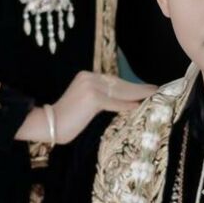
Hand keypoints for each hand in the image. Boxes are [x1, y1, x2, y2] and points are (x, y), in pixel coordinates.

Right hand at [15, 72, 157, 144]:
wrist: (47, 125)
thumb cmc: (65, 121)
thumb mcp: (84, 106)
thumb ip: (100, 100)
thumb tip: (123, 105)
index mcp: (87, 77)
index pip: (114, 82)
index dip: (131, 86)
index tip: (146, 89)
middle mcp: (90, 77)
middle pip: (120, 84)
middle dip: (139, 89)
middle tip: (156, 90)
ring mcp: (91, 86)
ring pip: (120, 92)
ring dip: (139, 95)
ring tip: (153, 96)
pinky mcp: (93, 98)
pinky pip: (115, 103)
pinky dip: (128, 105)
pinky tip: (139, 106)